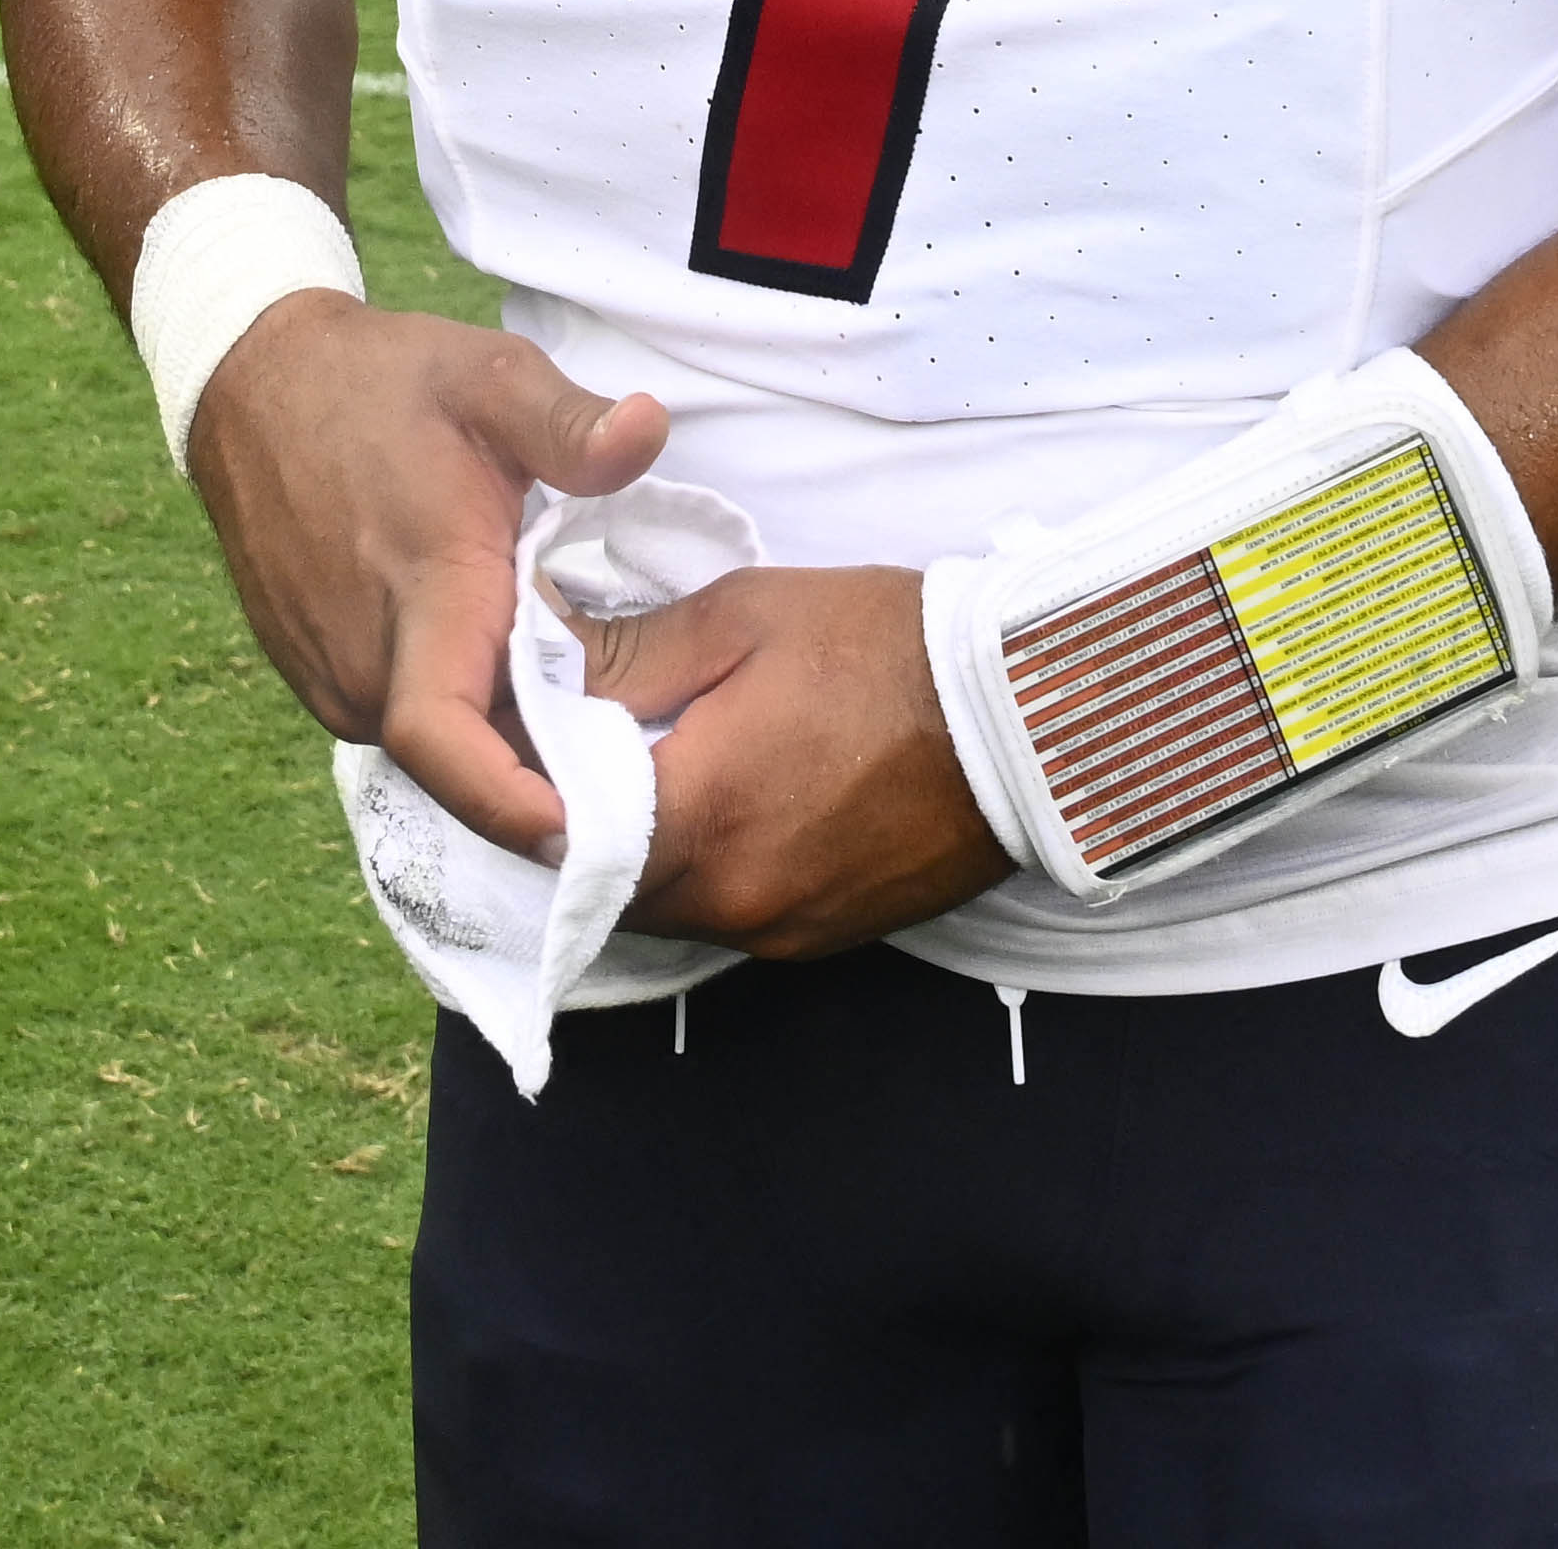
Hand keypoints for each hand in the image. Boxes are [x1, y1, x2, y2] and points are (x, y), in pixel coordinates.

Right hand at [189, 294, 669, 863]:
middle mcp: (364, 659)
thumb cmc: (381, 381)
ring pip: (438, 743)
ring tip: (581, 697)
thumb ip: (571, 420)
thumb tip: (650, 430)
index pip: (445, 739)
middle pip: (464, 760)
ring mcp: (329, 674)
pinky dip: (460, 710)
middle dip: (544, 771)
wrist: (254, 385)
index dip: (508, 804)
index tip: (580, 833)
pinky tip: (506, 665)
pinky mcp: (314, 673)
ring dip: (502, 735)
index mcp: (420, 595)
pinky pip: (401, 717)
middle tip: (638, 753)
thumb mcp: (489, 376)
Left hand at [573, 566, 1008, 953]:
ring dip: (644, 854)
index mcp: (700, 819)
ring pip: (664, 909)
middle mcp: (732, 901)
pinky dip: (706, 871)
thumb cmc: (883, 647)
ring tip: (665, 768)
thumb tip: (533, 660)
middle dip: (582, 827)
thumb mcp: (740, 618)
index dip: (532, 791)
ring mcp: (780, 931)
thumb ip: (623, 655)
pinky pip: (727, 916)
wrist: (1024, 714)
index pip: (560, 840)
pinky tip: (733, 803)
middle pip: (603, 887)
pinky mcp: (822, 940)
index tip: (532, 740)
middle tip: (590, 749)